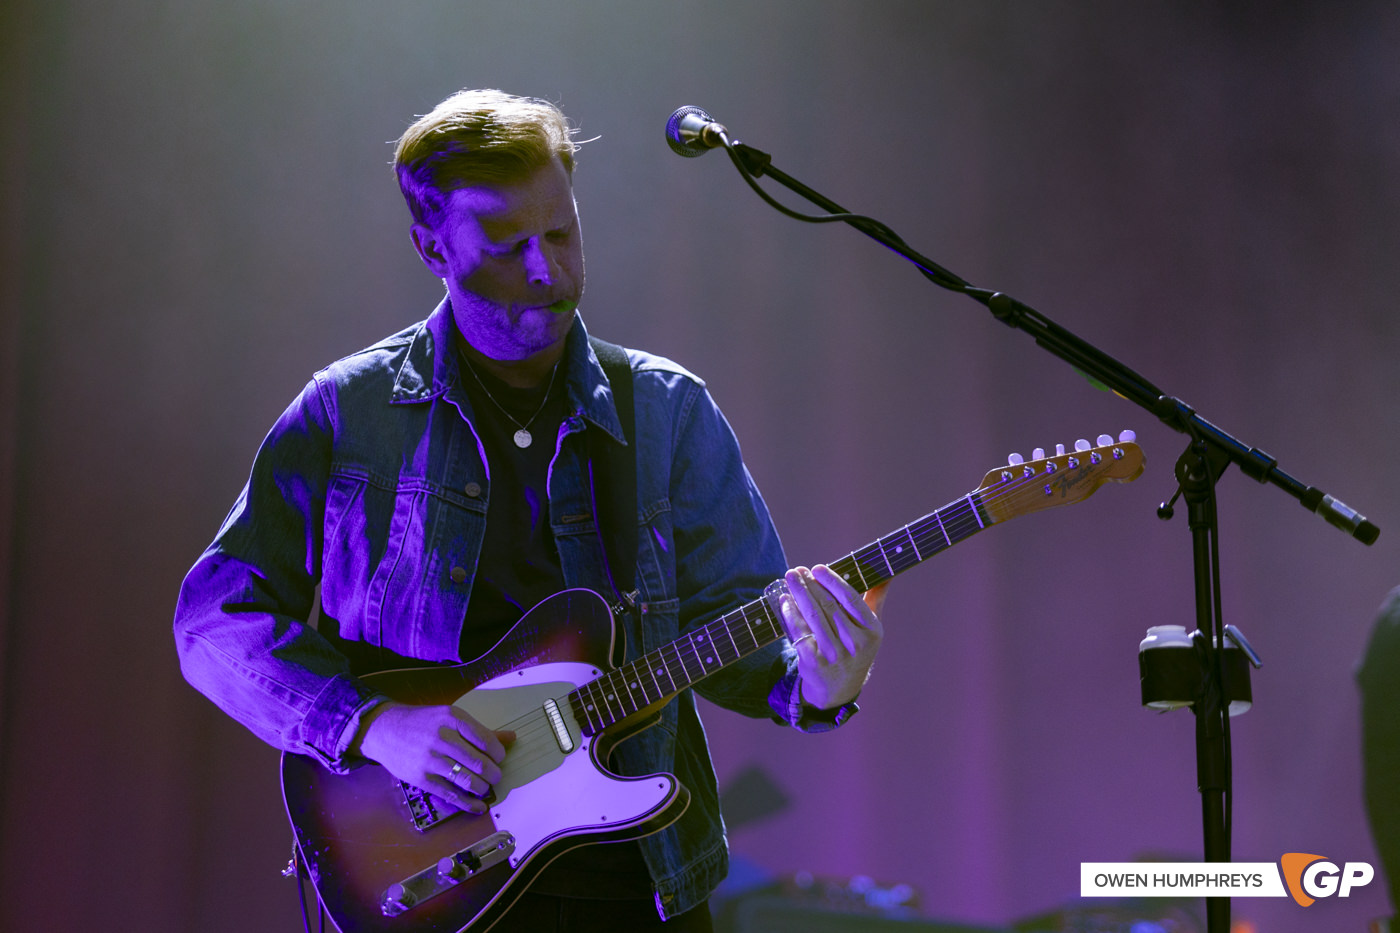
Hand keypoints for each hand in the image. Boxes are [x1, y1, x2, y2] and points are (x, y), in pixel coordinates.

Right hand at [353, 701, 512, 813]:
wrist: (385, 730)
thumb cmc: (422, 723)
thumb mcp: (450, 718)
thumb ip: (481, 730)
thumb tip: (511, 738)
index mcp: (452, 718)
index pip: (485, 740)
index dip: (498, 753)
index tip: (499, 758)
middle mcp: (441, 738)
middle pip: (479, 762)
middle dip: (493, 773)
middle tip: (495, 776)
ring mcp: (430, 759)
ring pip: (467, 780)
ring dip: (482, 788)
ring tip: (485, 787)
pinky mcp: (422, 778)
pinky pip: (450, 794)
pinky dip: (468, 803)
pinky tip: (478, 806)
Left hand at [777, 564, 886, 709]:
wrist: (839, 688)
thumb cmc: (856, 649)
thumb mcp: (871, 629)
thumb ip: (876, 598)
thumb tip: (887, 572)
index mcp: (872, 632)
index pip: (850, 600)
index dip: (832, 581)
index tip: (818, 568)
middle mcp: (855, 644)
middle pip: (828, 605)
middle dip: (810, 584)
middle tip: (797, 570)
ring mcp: (834, 654)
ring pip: (813, 615)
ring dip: (799, 593)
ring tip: (790, 578)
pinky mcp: (814, 661)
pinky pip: (800, 631)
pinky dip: (790, 613)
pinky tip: (785, 601)